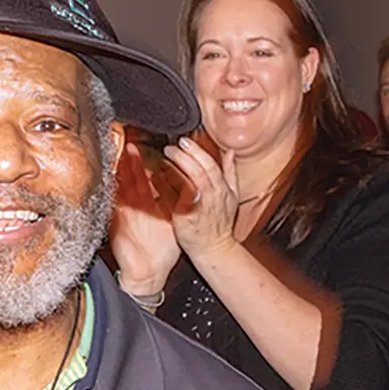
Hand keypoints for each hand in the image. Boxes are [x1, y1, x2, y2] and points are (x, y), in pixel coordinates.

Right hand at [109, 143, 183, 297]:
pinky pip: (116, 205)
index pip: (148, 177)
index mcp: (150, 203)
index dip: (149, 161)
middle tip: (132, 142)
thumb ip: (181, 201)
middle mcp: (137, 206)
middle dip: (132, 160)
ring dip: (122, 170)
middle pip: (133, 178)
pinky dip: (115, 192)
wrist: (148, 272)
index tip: (151, 145)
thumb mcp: (174, 220)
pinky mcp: (118, 224)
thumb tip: (194, 184)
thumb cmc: (160, 249)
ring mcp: (126, 214)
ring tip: (123, 153)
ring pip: (123, 187)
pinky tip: (114, 179)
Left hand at [163, 136, 239, 262]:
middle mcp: (213, 196)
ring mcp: (199, 207)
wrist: (214, 249)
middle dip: (187, 155)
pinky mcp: (186, 217)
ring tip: (164, 157)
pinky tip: (156, 177)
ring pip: (189, 182)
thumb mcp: (232, 196)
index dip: (198, 151)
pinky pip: (174, 198)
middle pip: (201, 170)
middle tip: (173, 145)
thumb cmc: (220, 224)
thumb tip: (229, 152)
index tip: (186, 141)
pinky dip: (165, 185)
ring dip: (175, 167)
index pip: (211, 164)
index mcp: (223, 188)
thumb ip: (230, 173)